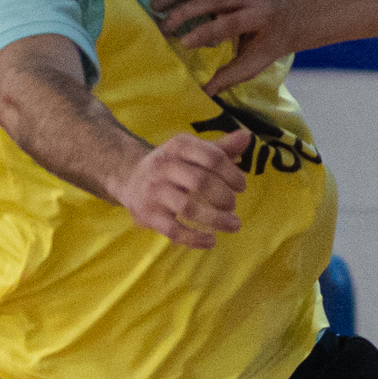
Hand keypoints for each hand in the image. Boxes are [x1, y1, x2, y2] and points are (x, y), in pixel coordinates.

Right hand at [108, 128, 249, 248]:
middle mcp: (163, 166)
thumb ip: (220, 148)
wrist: (130, 179)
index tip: (241, 186)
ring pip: (188, 208)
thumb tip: (246, 137)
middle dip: (224, 196)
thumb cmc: (173, 166)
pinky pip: (174, 230)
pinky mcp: (148, 215)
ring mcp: (154, 192)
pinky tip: (211, 241)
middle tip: (233, 205)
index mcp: (178, 146)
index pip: (211, 157)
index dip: (231, 173)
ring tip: (234, 225)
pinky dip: (195, 238)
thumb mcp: (192, 152)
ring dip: (216, 219)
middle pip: (201, 182)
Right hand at [158, 0, 294, 87]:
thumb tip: (204, 93)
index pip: (229, 23)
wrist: (291, 15)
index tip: (182, 41)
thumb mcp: (255, 62)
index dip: (205, 32)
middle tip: (162, 23)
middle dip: (185, 10)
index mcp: (262, 16)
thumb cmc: (269, 42)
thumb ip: (230, 75)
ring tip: (158, 1)